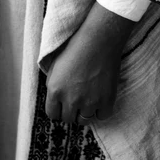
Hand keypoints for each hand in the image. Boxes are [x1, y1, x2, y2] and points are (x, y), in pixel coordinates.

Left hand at [45, 2, 133, 124]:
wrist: (99, 39)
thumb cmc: (75, 46)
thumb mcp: (55, 64)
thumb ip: (54, 85)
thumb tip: (56, 98)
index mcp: (55, 90)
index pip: (53, 114)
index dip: (58, 109)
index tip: (63, 105)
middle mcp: (71, 100)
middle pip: (68, 119)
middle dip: (71, 111)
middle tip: (77, 100)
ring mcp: (90, 102)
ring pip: (85, 120)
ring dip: (86, 112)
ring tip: (88, 99)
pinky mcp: (107, 100)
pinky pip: (102, 116)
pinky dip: (101, 110)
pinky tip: (100, 99)